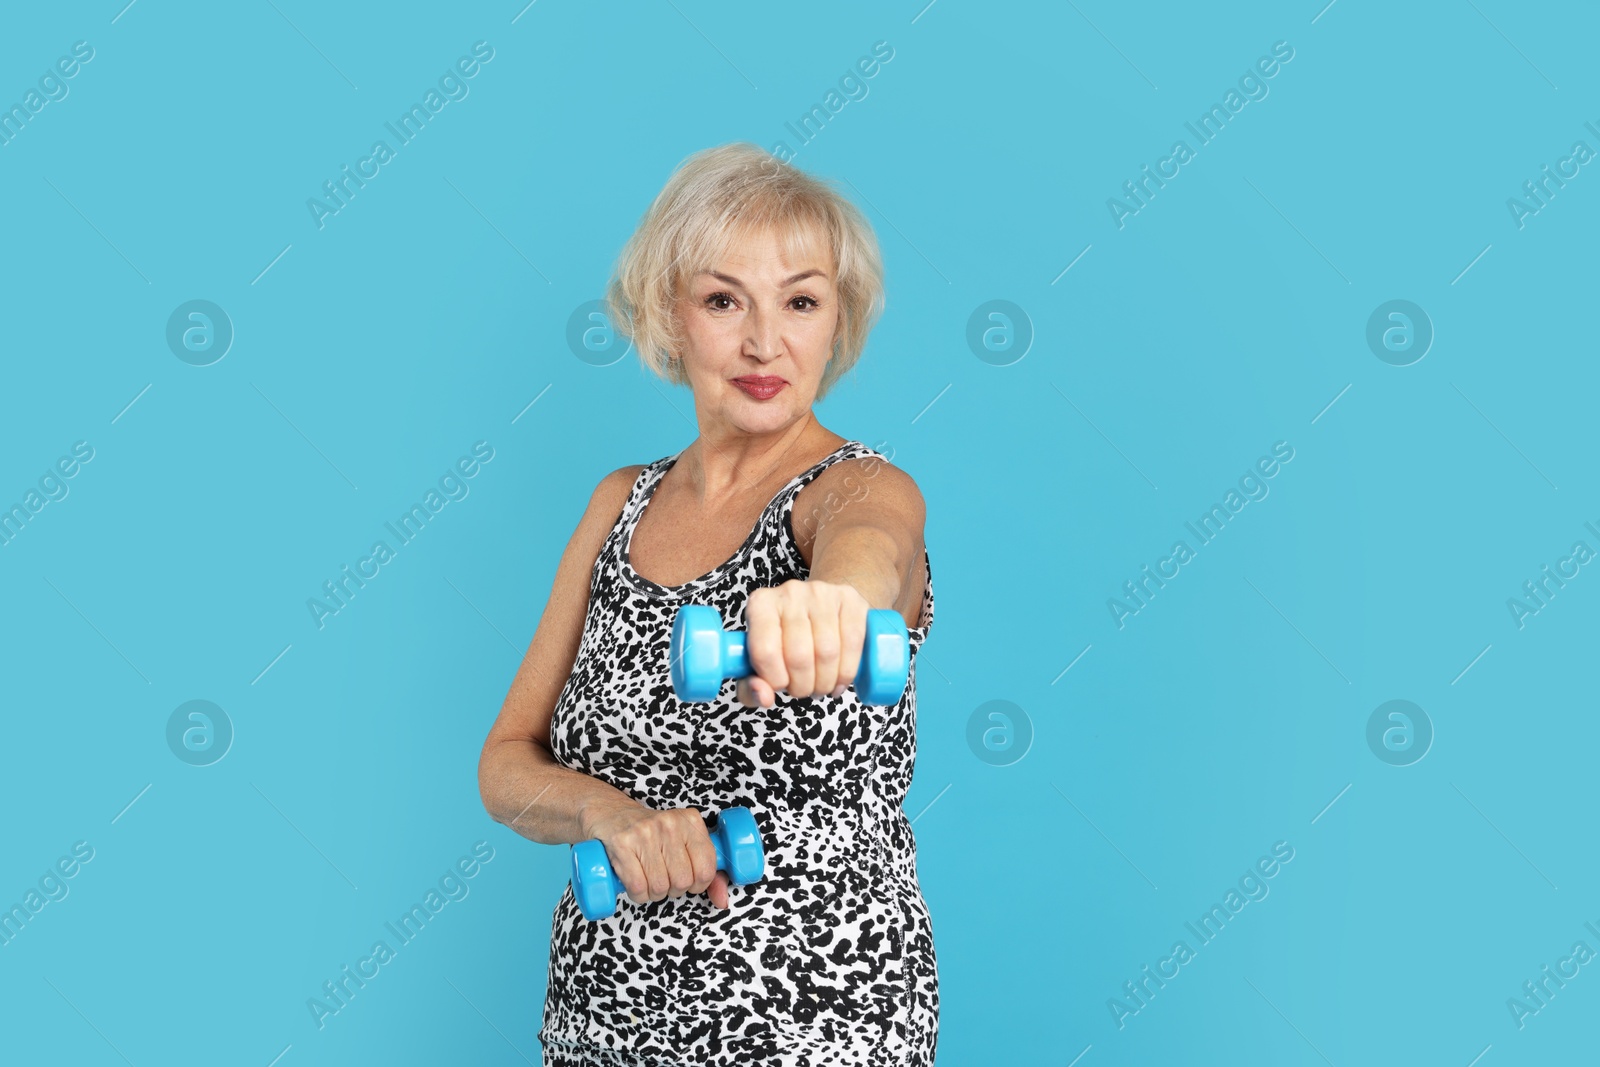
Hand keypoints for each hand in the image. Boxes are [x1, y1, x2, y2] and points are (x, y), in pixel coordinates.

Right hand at [582, 799, 728, 909]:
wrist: (609, 814)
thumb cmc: (650, 834)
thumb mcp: (683, 843)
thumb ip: (708, 871)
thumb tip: (723, 901)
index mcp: (690, 821)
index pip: (707, 867)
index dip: (698, 883)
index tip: (688, 880)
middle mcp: (670, 823)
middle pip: (683, 880)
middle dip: (673, 889)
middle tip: (664, 879)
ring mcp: (645, 832)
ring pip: (660, 886)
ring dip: (654, 893)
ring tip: (648, 879)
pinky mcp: (622, 843)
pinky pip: (638, 887)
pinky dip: (637, 895)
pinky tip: (635, 882)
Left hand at [736, 579, 868, 707]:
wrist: (820, 607)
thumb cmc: (786, 636)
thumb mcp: (760, 659)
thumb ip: (751, 685)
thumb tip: (764, 697)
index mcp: (760, 604)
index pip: (765, 651)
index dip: (775, 680)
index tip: (781, 686)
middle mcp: (790, 593)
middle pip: (799, 655)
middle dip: (802, 686)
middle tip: (803, 690)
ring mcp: (822, 593)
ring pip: (827, 652)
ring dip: (825, 682)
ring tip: (821, 686)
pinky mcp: (850, 599)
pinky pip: (852, 643)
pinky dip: (847, 672)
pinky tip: (840, 681)